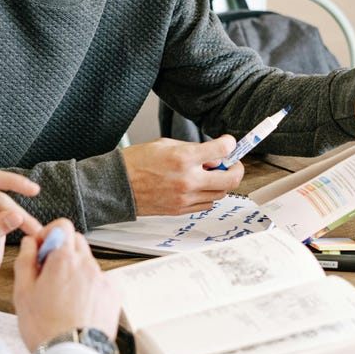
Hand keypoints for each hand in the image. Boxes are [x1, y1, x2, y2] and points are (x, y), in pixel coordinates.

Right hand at [13, 219, 119, 351]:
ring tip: (62, 295)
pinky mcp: (113, 295)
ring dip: (75, 270)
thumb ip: (25, 260)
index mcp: (64, 259)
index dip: (49, 233)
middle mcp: (87, 265)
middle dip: (62, 250)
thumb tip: (29, 244)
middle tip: (49, 271)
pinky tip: (78, 304)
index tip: (42, 248)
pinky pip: (100, 280)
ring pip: (88, 262)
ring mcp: (103, 279)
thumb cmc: (47, 329)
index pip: (62, 225)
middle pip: (76, 241)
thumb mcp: (23, 293)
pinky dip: (89, 286)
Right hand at [121, 135, 243, 215]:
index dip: (230, 144)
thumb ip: (192, 148)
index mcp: (183, 158)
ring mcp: (185, 198)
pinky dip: (208, 195)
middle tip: (232, 163)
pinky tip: (199, 186)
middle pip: (230, 178)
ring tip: (210, 175)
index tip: (229, 143)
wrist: (118, 185)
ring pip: (220, 193)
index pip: (222, 150)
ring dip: (220, 183)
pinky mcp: (181, 210)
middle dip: (236, 168)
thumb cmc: (136, 163)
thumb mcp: (165, 144)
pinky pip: (206, 204)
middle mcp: (188, 180)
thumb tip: (212, 155)